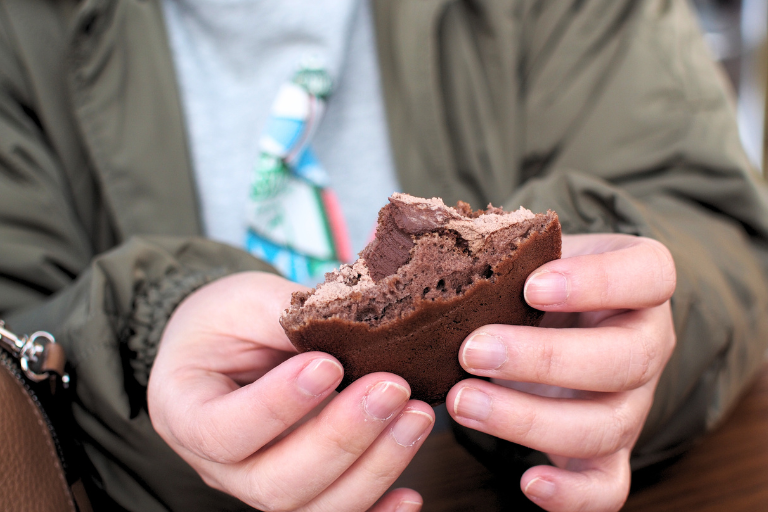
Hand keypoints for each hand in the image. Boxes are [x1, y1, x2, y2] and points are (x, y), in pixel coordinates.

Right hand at [147, 272, 433, 511]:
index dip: (278, 406)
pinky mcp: (302, 491)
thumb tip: (349, 324)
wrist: (227, 345)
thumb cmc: (227, 322)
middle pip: (275, 483)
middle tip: (392, 388)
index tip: (328, 364)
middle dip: (342, 439)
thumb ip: (286, 316)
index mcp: (186, 413)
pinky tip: (411, 496)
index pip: (224, 431)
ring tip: (415, 416)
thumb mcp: (243, 302)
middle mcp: (220, 467)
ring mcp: (260, 486)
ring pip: (314, 507)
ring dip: (374, 467)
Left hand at [447, 234, 676, 511]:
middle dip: (544, 359)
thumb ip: (491, 243)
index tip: (533, 285)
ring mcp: (631, 403)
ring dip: (530, 419)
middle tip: (472, 351)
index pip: (649, 274)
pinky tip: (527, 482)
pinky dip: (571, 494)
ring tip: (462, 403)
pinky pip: (607, 486)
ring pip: (607, 425)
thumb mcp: (527, 252)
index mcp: (637, 283)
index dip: (597, 281)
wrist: (561, 322)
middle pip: (626, 359)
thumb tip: (410, 233)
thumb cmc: (537, 280)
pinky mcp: (609, 451)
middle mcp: (645, 344)